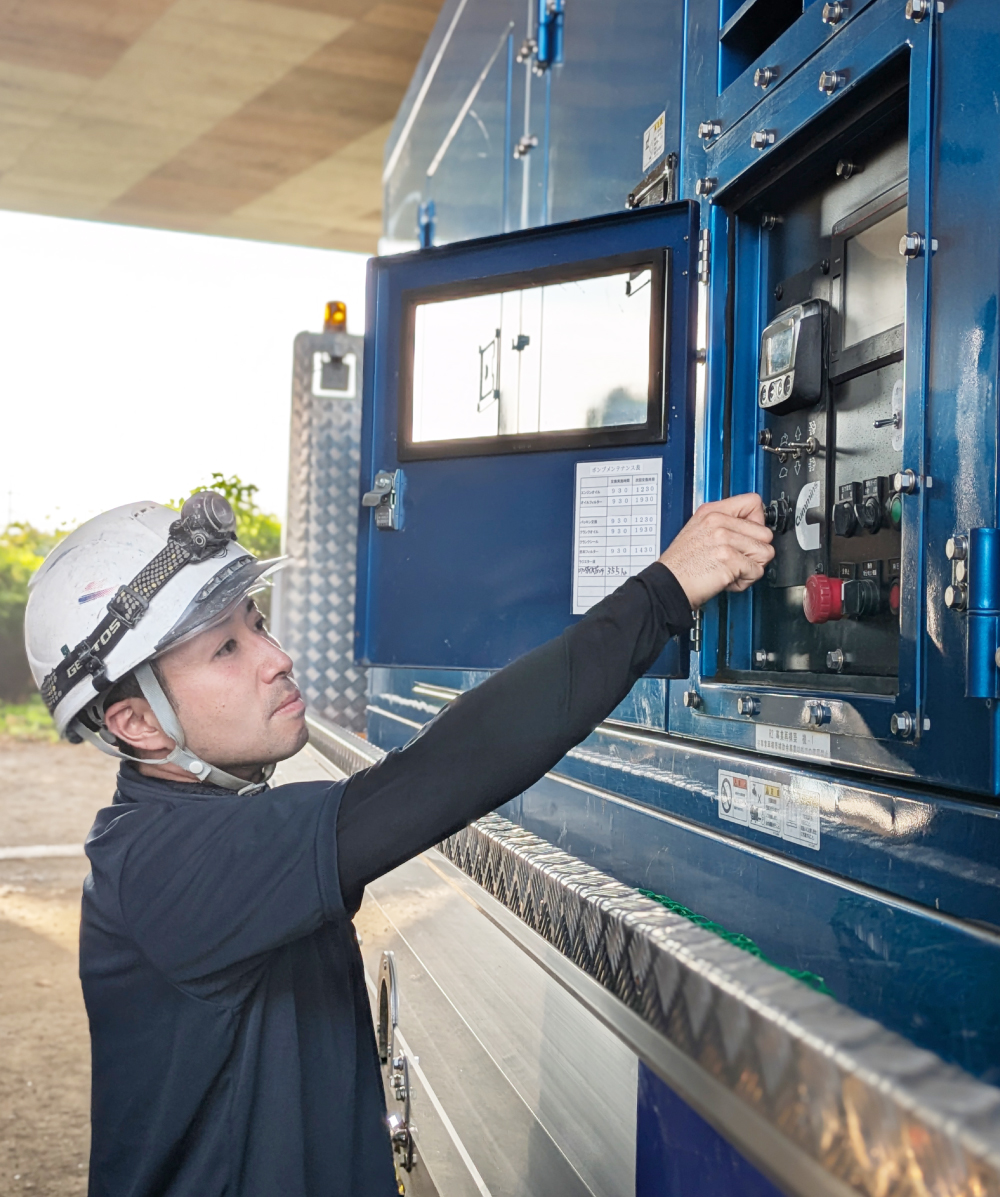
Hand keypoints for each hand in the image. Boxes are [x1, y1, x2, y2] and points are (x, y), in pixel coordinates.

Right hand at [658, 493, 773, 608]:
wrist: (668, 585)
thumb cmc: (681, 565)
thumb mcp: (697, 531)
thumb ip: (723, 524)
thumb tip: (752, 526)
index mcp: (711, 512)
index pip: (754, 502)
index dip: (757, 522)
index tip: (746, 537)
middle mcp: (718, 522)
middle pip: (765, 532)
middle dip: (755, 552)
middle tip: (735, 560)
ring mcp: (723, 539)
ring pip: (765, 553)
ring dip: (751, 568)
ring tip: (730, 570)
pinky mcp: (729, 559)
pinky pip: (757, 571)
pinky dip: (744, 581)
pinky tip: (726, 579)